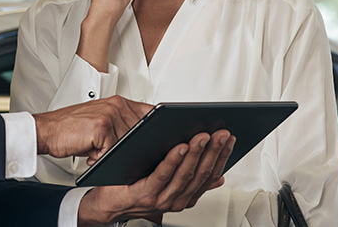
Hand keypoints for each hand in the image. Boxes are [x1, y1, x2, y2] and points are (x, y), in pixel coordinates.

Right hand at [33, 96, 151, 162]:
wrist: (47, 130)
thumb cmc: (70, 128)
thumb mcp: (100, 121)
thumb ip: (120, 125)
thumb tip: (142, 141)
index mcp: (117, 102)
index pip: (149, 113)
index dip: (156, 128)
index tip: (160, 138)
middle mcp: (116, 105)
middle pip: (141, 132)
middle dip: (132, 148)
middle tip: (110, 152)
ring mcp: (110, 114)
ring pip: (128, 143)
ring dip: (113, 153)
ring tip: (96, 151)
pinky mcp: (102, 127)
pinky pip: (113, 149)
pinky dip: (102, 157)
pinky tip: (91, 154)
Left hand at [77, 130, 235, 225]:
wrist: (108, 203)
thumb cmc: (135, 188)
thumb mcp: (169, 185)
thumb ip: (192, 180)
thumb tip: (218, 176)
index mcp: (185, 196)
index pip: (210, 175)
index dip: (222, 156)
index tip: (229, 138)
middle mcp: (176, 200)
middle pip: (201, 173)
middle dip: (214, 151)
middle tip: (220, 133)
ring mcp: (161, 199)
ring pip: (185, 174)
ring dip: (197, 153)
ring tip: (203, 136)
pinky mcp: (145, 194)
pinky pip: (162, 175)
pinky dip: (173, 160)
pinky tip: (179, 147)